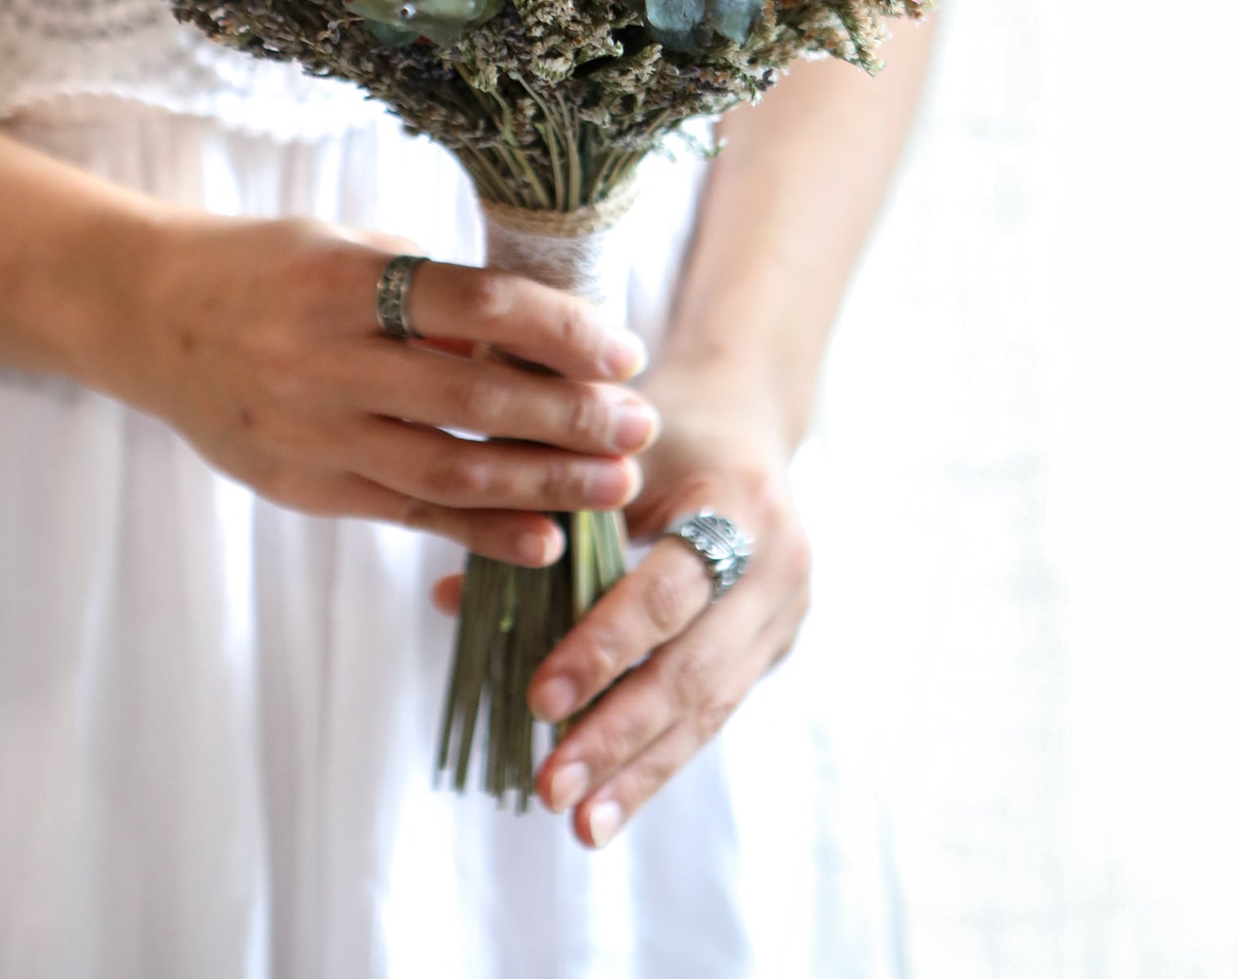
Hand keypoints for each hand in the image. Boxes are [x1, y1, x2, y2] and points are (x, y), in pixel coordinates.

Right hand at [95, 210, 658, 561]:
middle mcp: (326, 362)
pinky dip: (481, 533)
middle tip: (640, 426)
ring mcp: (311, 434)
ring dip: (544, 484)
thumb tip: (544, 330)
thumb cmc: (270, 268)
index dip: (562, 332)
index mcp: (344, 283)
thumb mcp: (348, 248)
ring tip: (615, 485)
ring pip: (449, 471)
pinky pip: (408, 516)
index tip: (625, 350)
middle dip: (571, 418)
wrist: (151, 319)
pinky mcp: (305, 489)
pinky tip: (544, 539)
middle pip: (474, 399)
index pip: (477, 307)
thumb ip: (434, 290)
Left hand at [430, 373, 811, 845]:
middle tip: (552, 789)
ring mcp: (785, 612)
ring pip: (710, 708)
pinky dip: (659, 756)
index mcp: (740, 503)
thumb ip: (540, 516)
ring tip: (581, 826)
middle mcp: (779, 565)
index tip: (539, 701)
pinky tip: (612, 804)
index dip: (602, 649)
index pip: (666, 592)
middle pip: (694, 669)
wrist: (746, 412)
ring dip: (641, 772)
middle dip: (618, 736)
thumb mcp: (608, 448)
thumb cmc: (659, 421)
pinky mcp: (775, 644)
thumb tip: (451, 598)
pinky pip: (714, 710)